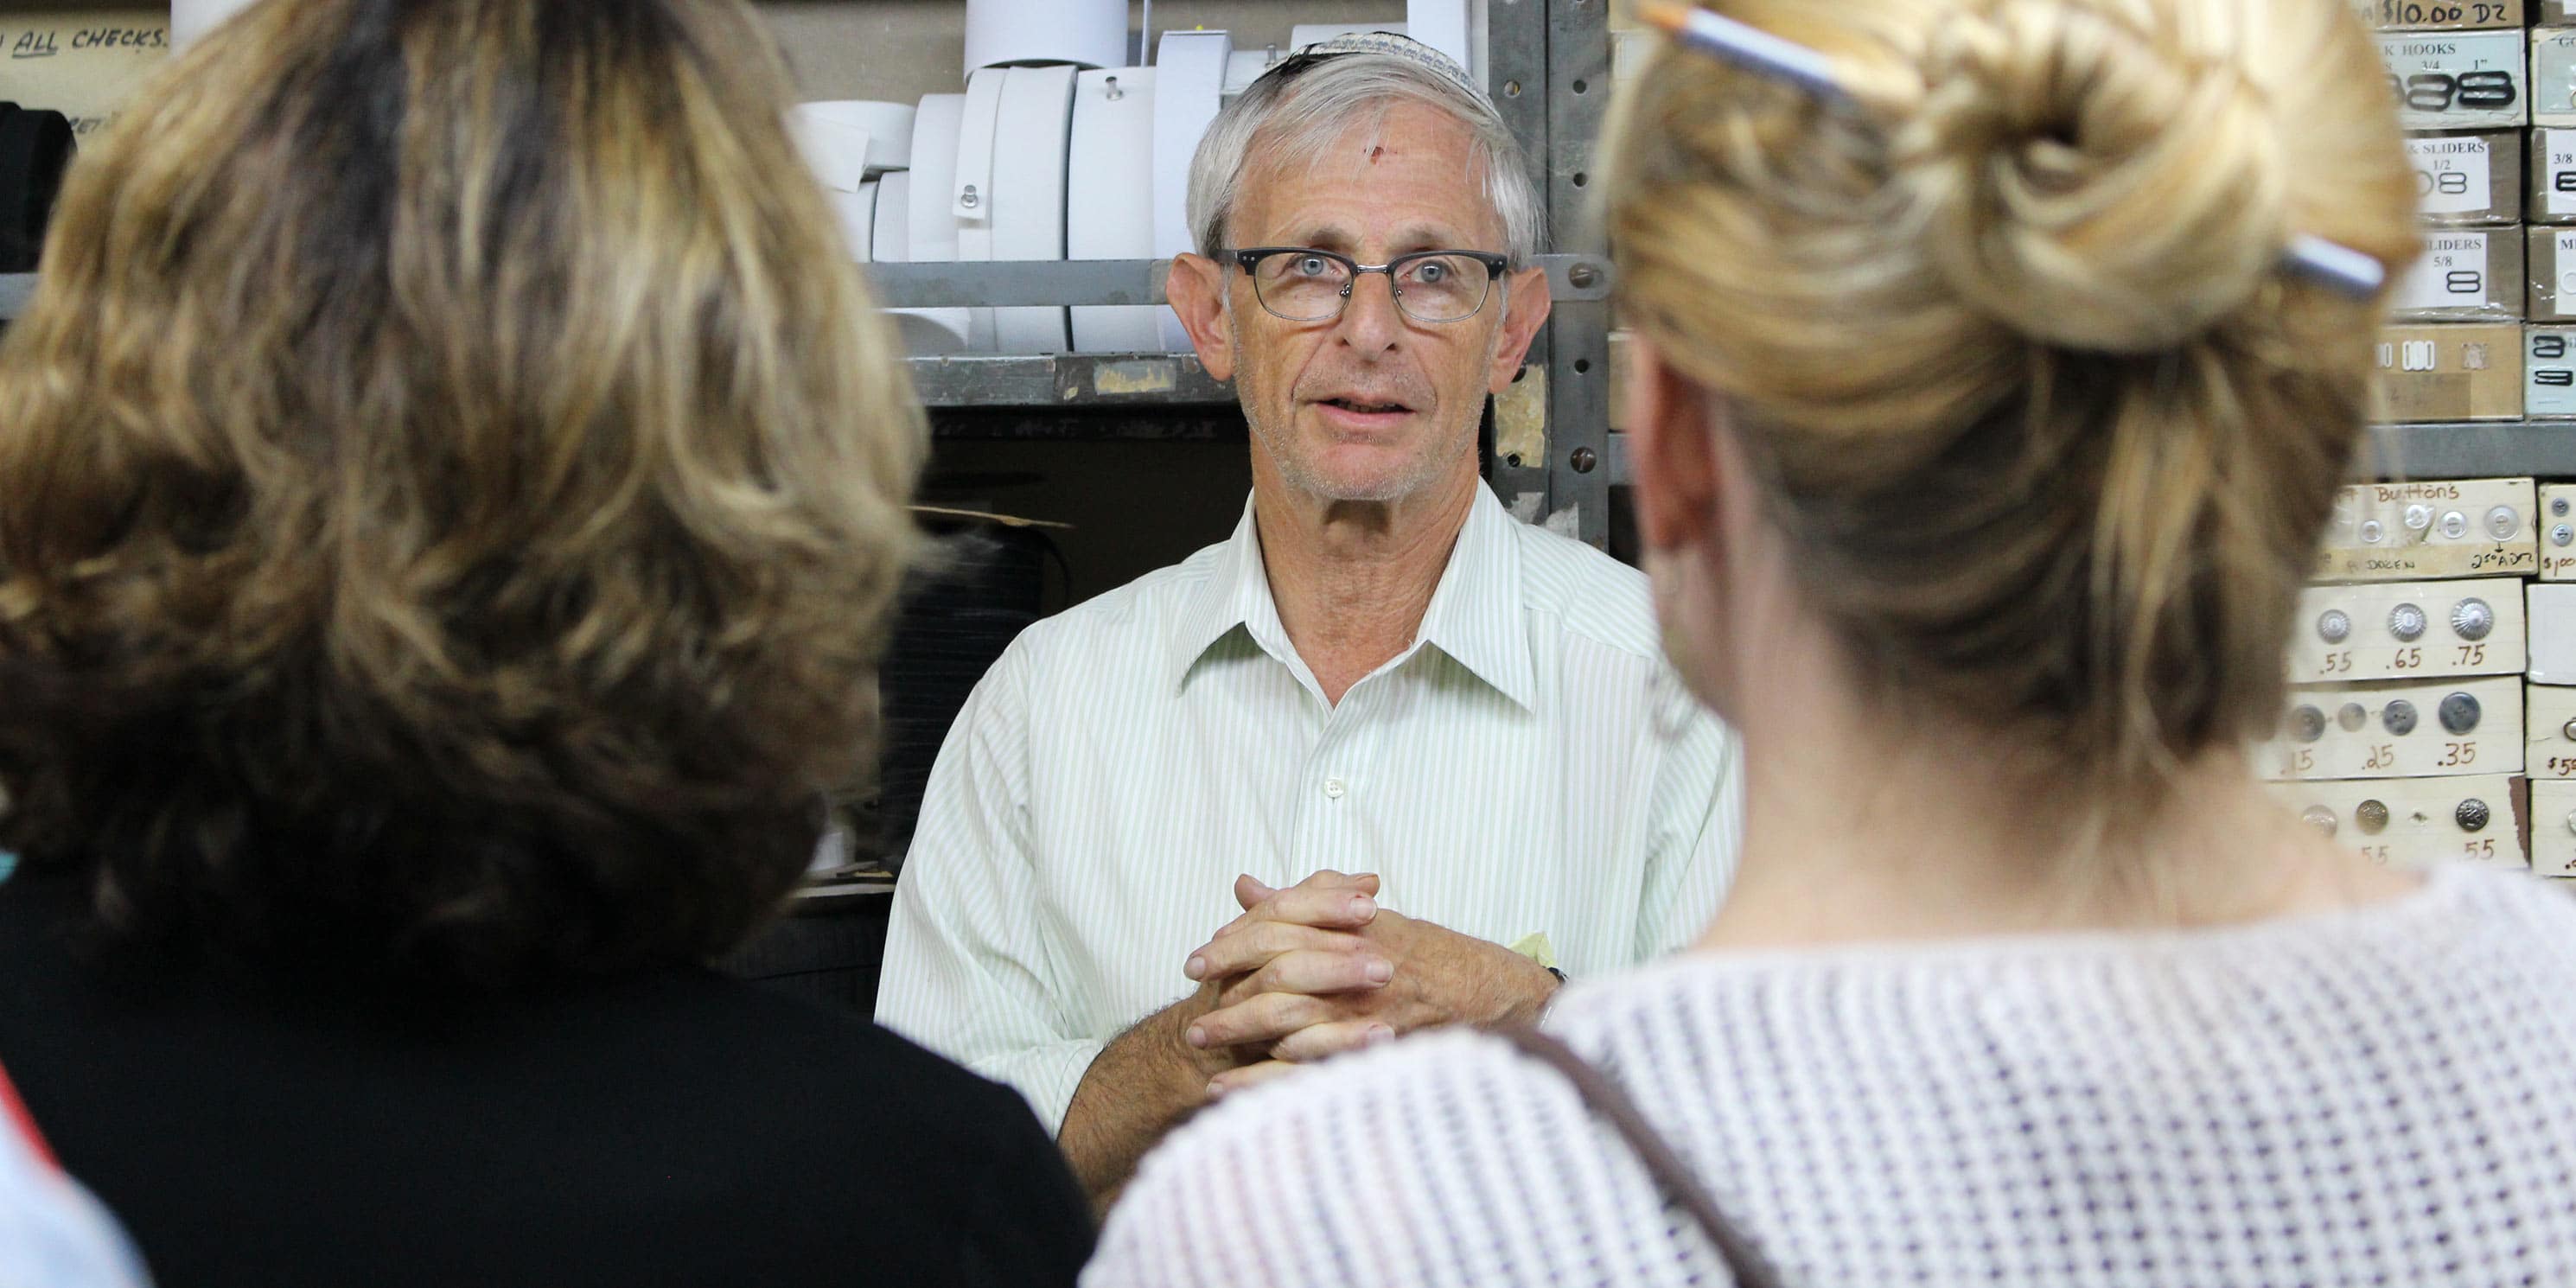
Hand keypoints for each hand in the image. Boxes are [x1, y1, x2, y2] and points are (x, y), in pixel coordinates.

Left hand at [1188, 883, 1560, 1093]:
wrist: (1494, 992)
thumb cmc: (1430, 955)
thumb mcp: (1371, 919)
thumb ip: (1307, 903)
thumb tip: (1247, 886)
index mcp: (1355, 927)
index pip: (1280, 927)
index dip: (1234, 944)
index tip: (1198, 962)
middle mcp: (1359, 964)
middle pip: (1278, 974)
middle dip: (1228, 993)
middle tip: (1193, 1013)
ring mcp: (1369, 1010)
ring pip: (1289, 1023)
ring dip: (1239, 1035)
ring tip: (1200, 1047)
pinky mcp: (1375, 1050)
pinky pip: (1309, 1069)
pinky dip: (1262, 1081)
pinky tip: (1227, 1090)